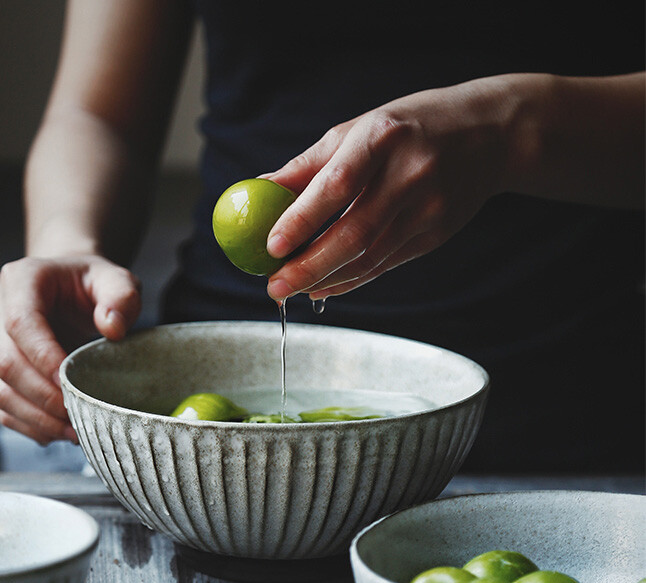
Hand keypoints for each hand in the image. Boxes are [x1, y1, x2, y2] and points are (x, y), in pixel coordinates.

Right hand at [0, 254, 140, 443]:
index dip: (44, 359)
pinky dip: (31, 426)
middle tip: (81, 416)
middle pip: (7, 364)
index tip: (73, 385)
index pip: (20, 324)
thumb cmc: (93, 284)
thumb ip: (121, 296)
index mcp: (20, 281)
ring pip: (1, 392)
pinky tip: (60, 432)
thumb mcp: (116, 280)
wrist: (71, 289)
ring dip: (38, 419)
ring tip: (75, 432)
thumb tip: (113, 328)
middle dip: (45, 398)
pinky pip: (4, 408)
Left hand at [264, 77, 513, 301]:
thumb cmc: (408, 128)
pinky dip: (351, 280)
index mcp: (384, 137)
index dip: (302, 218)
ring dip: (327, 280)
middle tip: (273, 287)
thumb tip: (258, 191)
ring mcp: (429, 208)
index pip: (337, 185)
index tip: (271, 246)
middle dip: (309, 267)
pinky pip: (385, 265)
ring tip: (292, 290)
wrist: (489, 135)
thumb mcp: (358, 130)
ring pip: (370, 258)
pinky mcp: (436, 234)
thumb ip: (309, 165)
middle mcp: (410, 175)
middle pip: (354, 234)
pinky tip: (325, 288)